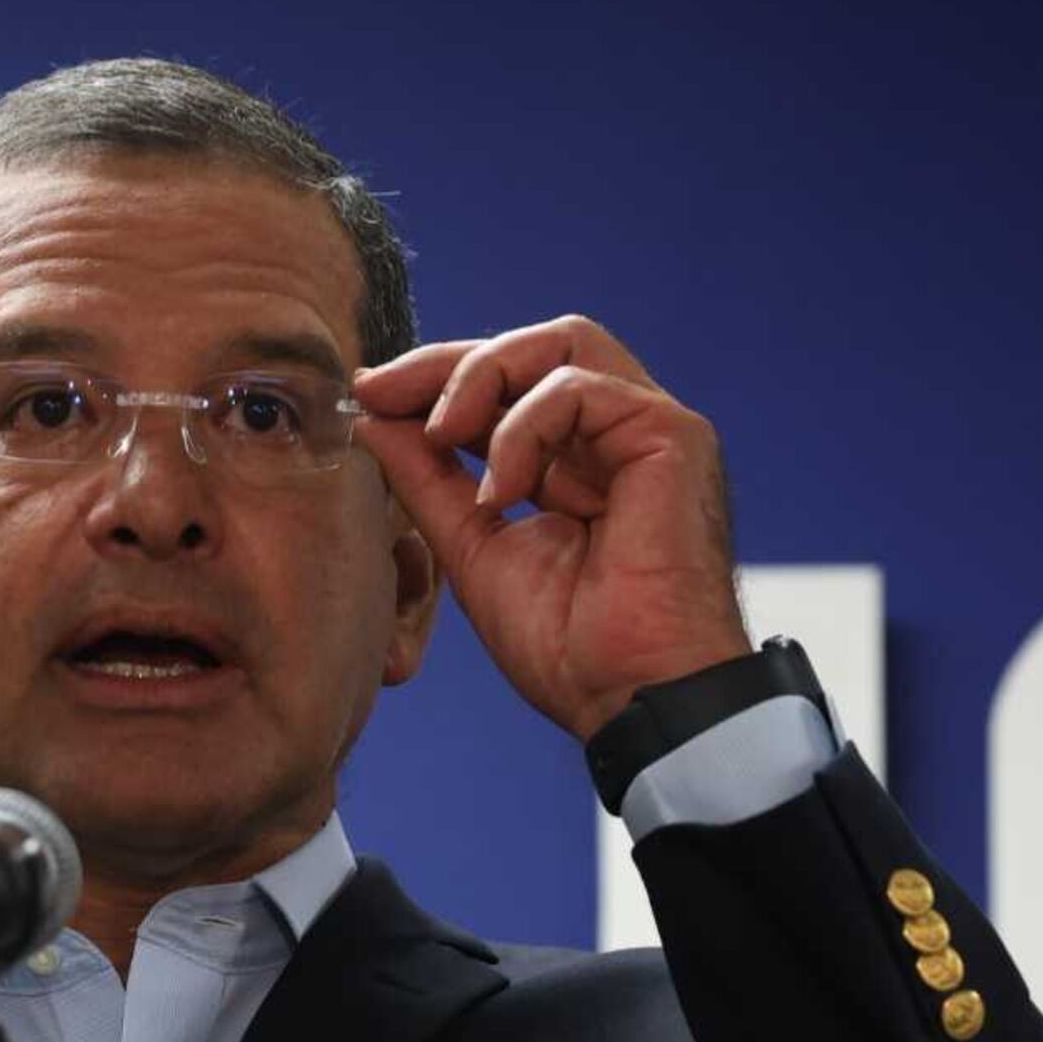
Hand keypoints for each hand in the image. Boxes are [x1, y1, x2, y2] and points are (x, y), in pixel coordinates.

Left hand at [351, 315, 751, 739]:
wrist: (628, 698)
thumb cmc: (569, 649)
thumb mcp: (472, 548)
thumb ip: (428, 481)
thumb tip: (375, 419)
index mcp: (579, 463)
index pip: (510, 385)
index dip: (436, 378)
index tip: (368, 394)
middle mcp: (619, 437)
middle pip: (537, 345)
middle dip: (452, 360)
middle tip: (387, 392)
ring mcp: (650, 431)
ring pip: (563, 343)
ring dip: (482, 379)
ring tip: (442, 436)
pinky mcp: (673, 437)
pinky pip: (580, 389)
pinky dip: (522, 428)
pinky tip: (499, 492)